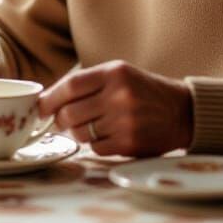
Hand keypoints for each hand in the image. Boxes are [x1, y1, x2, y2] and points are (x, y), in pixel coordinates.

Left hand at [38, 60, 193, 155]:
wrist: (182, 112)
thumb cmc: (143, 91)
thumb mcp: (119, 74)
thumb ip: (86, 84)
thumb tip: (46, 102)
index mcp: (114, 73)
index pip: (70, 86)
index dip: (49, 99)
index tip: (40, 108)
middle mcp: (119, 96)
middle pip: (69, 113)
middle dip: (62, 120)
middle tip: (66, 120)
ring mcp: (125, 121)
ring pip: (81, 133)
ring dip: (81, 132)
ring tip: (96, 125)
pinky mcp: (129, 144)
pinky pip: (96, 148)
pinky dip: (97, 144)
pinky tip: (111, 135)